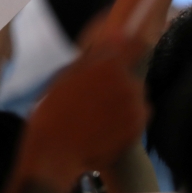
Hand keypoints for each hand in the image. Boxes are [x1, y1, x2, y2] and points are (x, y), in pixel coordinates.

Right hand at [16, 34, 147, 192]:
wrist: (56, 152)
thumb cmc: (53, 110)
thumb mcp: (65, 75)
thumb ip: (93, 58)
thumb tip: (115, 40)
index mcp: (109, 64)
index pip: (135, 44)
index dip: (129, 48)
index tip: (122, 54)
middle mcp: (128, 83)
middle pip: (131, 76)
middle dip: (118, 82)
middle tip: (95, 96)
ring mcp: (136, 107)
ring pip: (134, 97)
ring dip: (122, 102)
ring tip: (98, 116)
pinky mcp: (138, 129)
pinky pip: (137, 117)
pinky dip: (125, 120)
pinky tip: (104, 128)